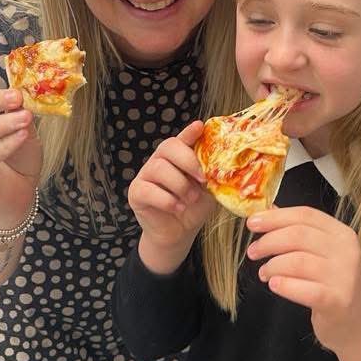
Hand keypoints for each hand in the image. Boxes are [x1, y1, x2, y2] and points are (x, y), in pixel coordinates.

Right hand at [128, 121, 214, 273]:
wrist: (179, 233)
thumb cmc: (194, 206)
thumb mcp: (208, 188)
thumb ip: (212, 174)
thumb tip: (225, 165)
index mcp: (178, 155)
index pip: (183, 138)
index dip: (190, 131)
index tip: (200, 127)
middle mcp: (160, 159)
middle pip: (168, 146)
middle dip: (188, 161)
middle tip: (203, 179)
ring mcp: (145, 175)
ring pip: (159, 168)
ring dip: (180, 185)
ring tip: (191, 199)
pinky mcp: (136, 193)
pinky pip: (148, 190)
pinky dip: (167, 200)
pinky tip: (178, 208)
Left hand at [246, 206, 360, 353]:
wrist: (358, 324)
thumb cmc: (334, 285)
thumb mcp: (323, 254)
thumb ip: (300, 231)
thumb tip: (269, 210)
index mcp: (342, 233)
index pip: (305, 215)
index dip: (276, 217)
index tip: (252, 223)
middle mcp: (346, 251)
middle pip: (299, 235)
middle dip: (269, 241)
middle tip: (253, 252)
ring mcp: (344, 277)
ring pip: (297, 261)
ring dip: (272, 266)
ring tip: (264, 273)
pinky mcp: (337, 301)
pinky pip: (302, 289)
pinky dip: (284, 285)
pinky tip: (274, 285)